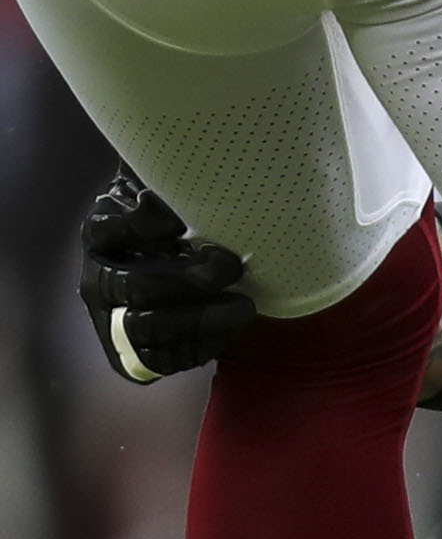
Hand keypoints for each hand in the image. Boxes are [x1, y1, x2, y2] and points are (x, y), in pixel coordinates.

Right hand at [79, 166, 254, 381]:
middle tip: (231, 266)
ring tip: (245, 304)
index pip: (107, 230)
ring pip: (149, 329)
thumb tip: (167, 181)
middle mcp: (99, 281)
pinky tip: (235, 323)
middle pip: (136, 287)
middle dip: (189, 280)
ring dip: (202, 317)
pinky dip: (206, 342)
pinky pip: (166, 358)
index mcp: (102, 235)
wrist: (199, 271)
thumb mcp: (175, 191)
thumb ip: (170, 179)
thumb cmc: (187, 220)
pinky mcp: (139, 358)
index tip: (181, 221)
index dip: (144, 225)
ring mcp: (114, 323)